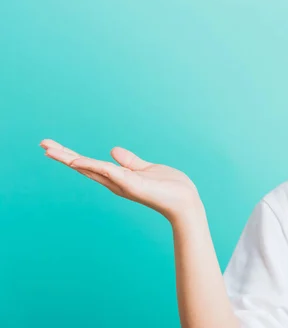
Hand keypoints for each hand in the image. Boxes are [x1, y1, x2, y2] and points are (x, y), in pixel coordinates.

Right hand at [40, 139, 202, 222]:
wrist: (185, 202)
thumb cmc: (169, 188)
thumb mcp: (146, 169)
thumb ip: (130, 161)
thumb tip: (112, 150)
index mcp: (118, 177)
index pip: (89, 165)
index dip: (70, 155)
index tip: (51, 146)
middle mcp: (116, 183)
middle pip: (84, 167)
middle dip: (63, 156)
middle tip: (42, 145)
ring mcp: (123, 184)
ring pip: (92, 169)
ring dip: (71, 159)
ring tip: (51, 150)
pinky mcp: (133, 185)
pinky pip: (111, 173)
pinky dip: (95, 166)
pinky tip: (78, 161)